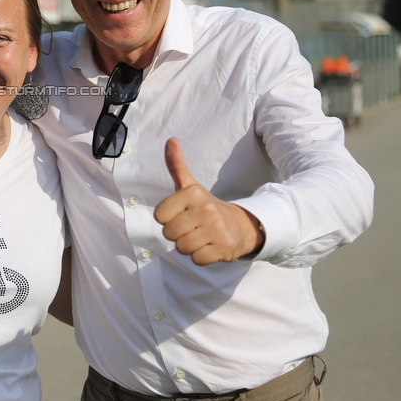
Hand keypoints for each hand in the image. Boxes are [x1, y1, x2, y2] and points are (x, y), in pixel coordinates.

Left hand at [153, 138, 264, 264]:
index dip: (167, 218)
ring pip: (182, 247)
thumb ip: (177, 165)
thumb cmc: (206, 207)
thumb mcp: (191, 186)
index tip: (181, 214)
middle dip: (177, 234)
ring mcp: (216, 230)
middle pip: (169, 233)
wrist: (241, 225)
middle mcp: (206, 210)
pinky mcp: (223, 249)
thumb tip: (170, 140)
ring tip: (200, 236)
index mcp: (193, 193)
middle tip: (191, 227)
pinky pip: (196, 259)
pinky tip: (209, 246)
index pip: (160, 215)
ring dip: (188, 246)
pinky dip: (200, 257)